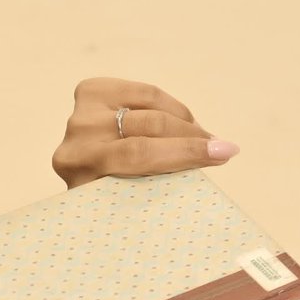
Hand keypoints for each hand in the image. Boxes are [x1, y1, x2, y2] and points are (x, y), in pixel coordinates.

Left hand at [52, 78, 238, 188]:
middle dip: (192, 137)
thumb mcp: (124, 208)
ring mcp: (81, 112)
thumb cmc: (106, 203)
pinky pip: (145, 93)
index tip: (222, 155)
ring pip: (151, 105)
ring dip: (184, 122)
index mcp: (80, 169)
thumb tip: (213, 162)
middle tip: (220, 149)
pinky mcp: (91, 91)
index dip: (185, 152)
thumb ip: (152, 191)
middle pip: (149, 127)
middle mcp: (76, 137)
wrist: (77, 183)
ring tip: (204, 139)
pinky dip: (170, 107)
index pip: (140, 154)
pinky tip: (184, 123)